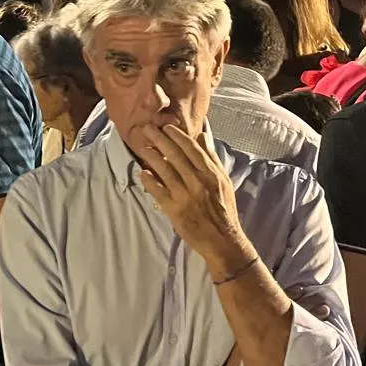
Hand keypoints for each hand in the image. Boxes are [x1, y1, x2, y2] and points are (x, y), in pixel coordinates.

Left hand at [132, 124, 252, 274]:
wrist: (222, 239)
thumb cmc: (223, 208)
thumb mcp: (223, 180)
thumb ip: (211, 157)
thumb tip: (202, 135)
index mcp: (211, 173)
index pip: (192, 149)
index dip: (177, 136)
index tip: (166, 126)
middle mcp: (197, 182)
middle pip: (175, 155)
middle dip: (160, 139)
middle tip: (147, 128)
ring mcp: (184, 195)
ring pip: (165, 170)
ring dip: (152, 156)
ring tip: (142, 146)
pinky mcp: (174, 209)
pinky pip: (158, 191)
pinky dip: (149, 180)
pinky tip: (142, 172)